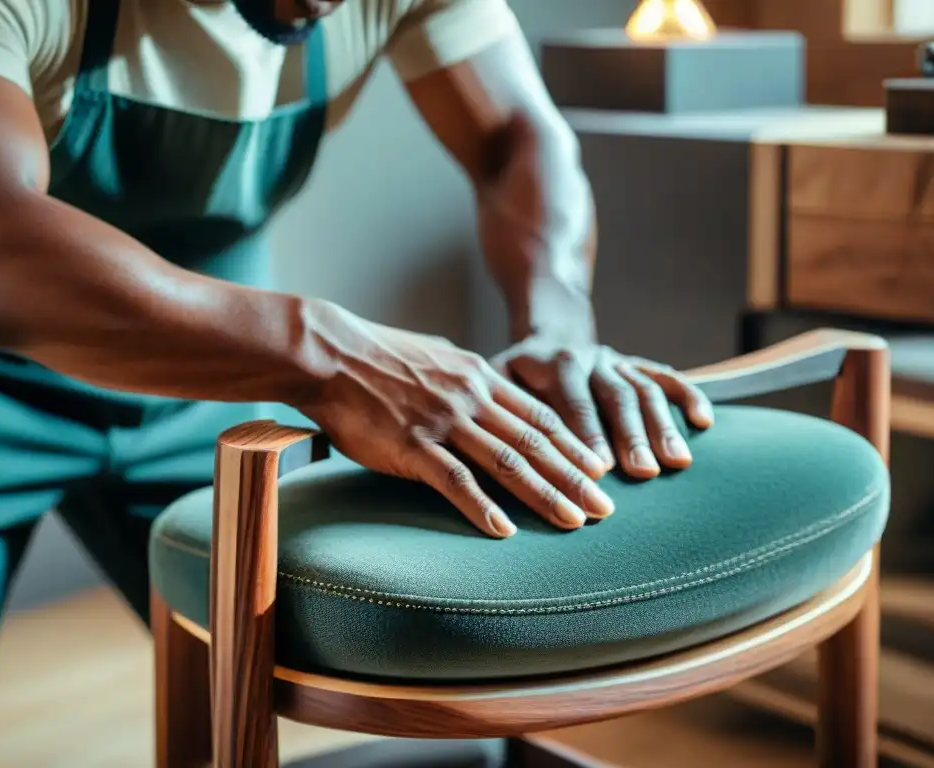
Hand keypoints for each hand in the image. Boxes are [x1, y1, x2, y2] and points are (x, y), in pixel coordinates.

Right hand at [298, 302, 616, 537]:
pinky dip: (481, 505)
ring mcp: (442, 420)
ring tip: (574, 522)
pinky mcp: (410, 444)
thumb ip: (465, 373)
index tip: (600, 469)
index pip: (539, 415)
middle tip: (606, 508)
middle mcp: (471, 397)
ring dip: (544, 494)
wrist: (328, 352)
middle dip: (574, 477)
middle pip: (535, 442)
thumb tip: (482, 382)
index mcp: (479, 376)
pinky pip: (453, 479)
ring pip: (506, 461)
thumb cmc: (377, 355)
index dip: (574, 445)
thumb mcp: (435, 354)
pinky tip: (503, 529)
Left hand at [492, 336, 713, 477]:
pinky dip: (688, 396)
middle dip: (631, 435)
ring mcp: (617, 361)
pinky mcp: (636, 365)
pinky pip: (666, 377)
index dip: (586, 434)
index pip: (572, 401)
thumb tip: (491, 448)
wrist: (547, 332)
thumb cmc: (514, 372)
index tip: (599, 470)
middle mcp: (590, 359)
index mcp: (554, 363)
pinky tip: (704, 421)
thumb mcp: (495, 379)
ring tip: (677, 463)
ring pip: (643, 390)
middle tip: (644, 473)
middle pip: (615, 397)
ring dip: (662, 426)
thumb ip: (498, 407)